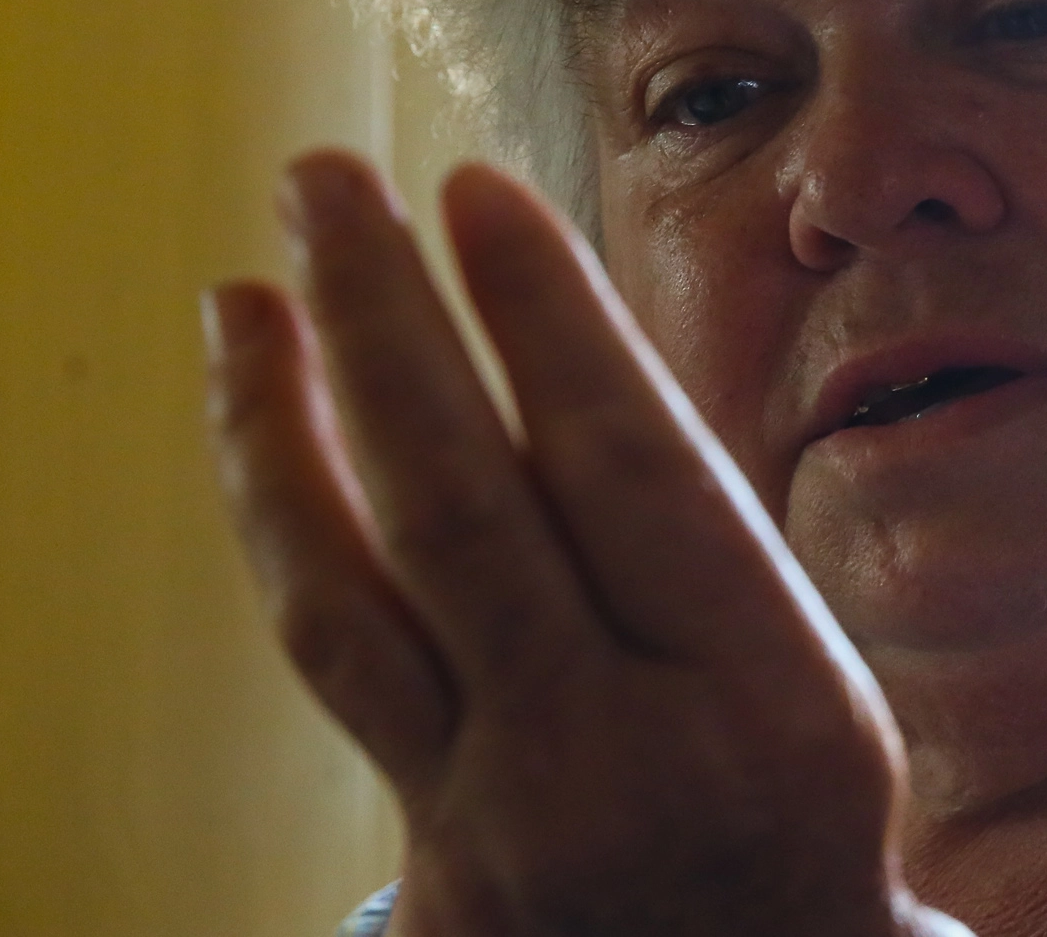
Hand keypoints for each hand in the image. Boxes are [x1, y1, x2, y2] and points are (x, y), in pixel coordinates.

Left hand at [203, 149, 951, 936]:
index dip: (547, 316)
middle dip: (380, 322)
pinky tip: (265, 439)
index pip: (630, 469)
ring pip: (343, 605)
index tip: (478, 188)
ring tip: (242, 295)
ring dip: (275, 428)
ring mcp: (499, 832)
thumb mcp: (803, 666)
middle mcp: (616, 765)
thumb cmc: (795, 798)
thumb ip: (682, 530)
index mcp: (762, 699)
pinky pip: (335, 673)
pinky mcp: (423, 877)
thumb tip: (545, 334)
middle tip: (323, 179)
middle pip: (458, 511)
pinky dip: (290, 534)